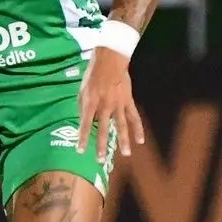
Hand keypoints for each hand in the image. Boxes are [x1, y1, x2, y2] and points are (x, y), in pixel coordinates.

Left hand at [77, 48, 144, 163]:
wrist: (109, 61)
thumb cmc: (92, 75)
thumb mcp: (82, 90)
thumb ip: (83, 107)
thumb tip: (84, 121)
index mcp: (91, 102)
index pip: (85, 124)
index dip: (83, 138)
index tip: (80, 151)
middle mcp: (104, 106)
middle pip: (104, 129)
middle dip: (102, 145)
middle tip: (101, 160)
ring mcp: (118, 104)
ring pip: (121, 126)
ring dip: (123, 141)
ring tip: (125, 154)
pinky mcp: (128, 102)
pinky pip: (134, 117)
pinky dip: (138, 128)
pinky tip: (140, 140)